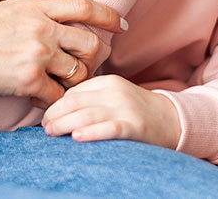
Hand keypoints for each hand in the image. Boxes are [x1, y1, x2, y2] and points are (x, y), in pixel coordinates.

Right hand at [0, 0, 122, 106]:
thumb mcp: (2, 9)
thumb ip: (30, 13)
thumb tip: (47, 17)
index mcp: (34, 6)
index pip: (84, 5)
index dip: (108, 14)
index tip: (121, 23)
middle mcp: (42, 28)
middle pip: (90, 42)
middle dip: (93, 57)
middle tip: (82, 66)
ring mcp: (37, 54)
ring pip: (78, 71)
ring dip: (73, 82)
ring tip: (58, 85)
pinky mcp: (28, 81)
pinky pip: (58, 96)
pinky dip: (54, 102)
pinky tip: (41, 100)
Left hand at [42, 74, 180, 148]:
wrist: (173, 120)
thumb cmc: (136, 111)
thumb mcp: (113, 96)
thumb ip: (90, 98)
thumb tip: (57, 110)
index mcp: (107, 81)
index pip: (73, 91)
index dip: (54, 104)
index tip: (44, 116)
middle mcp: (115, 92)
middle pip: (75, 101)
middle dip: (54, 114)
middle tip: (44, 126)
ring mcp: (125, 108)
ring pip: (86, 114)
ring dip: (64, 124)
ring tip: (51, 132)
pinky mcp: (135, 126)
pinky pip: (109, 128)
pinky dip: (91, 132)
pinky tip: (77, 137)